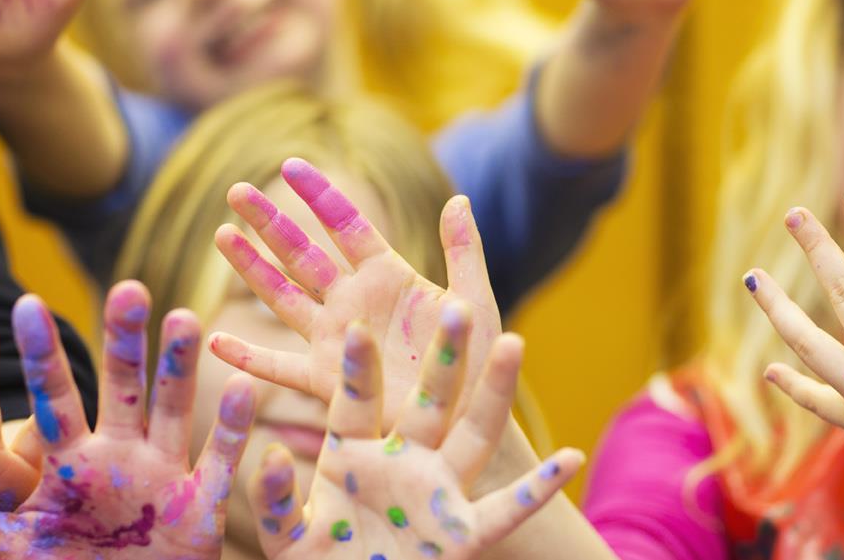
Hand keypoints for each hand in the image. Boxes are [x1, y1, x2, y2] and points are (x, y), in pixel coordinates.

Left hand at [0, 282, 256, 557]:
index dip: (40, 354)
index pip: (53, 397)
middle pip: (122, 387)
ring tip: (184, 317)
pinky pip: (220, 457)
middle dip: (125, 341)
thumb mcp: (11, 551)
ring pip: (173, 408)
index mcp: (70, 460)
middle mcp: (120, 453)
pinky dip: (233, 425)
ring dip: (179, 366)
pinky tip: (242, 385)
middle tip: (127, 289)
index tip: (25, 303)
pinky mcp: (201, 502)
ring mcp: (163, 472)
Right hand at [209, 158, 501, 429]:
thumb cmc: (478, 364)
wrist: (469, 421)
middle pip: (302, 254)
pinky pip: (279, 368)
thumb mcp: (475, 304)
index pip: (346, 225)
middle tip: (235, 191)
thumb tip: (458, 199)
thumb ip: (464, 252)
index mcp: (389, 276)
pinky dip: (247, 358)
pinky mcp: (327, 381)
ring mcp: (336, 340)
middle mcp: (354, 302)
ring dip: (251, 269)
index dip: (318, 195)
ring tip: (222, 235)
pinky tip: (215, 342)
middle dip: (269, 223)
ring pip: (282, 297)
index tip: (289, 164)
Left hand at [252, 302, 581, 558]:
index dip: (359, 369)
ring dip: (494, 392)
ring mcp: (437, 496)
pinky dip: (540, 488)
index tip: (356, 327)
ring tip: (514, 343)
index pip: (357, 401)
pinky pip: (507, 510)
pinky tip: (572, 458)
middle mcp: (403, 462)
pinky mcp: (462, 536)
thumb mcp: (285, 531)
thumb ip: (273, 496)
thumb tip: (271, 455)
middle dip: (443, 357)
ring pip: (472, 436)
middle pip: (429, 401)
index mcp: (353, 452)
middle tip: (455, 306)